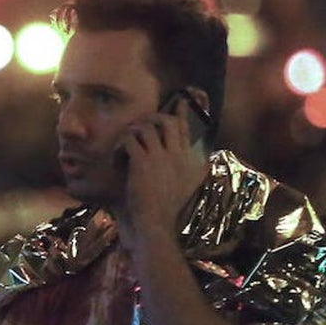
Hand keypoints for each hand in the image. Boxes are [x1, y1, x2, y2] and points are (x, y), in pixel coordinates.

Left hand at [115, 100, 208, 245]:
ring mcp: (159, 157)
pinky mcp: (141, 161)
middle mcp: (175, 154)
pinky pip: (129, 140)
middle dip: (151, 119)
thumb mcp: (190, 188)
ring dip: (132, 132)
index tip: (180, 101)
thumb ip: (198, 173)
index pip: (184, 130)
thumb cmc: (170, 210)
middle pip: (166, 121)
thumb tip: (207, 162)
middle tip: (140, 126)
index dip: (181, 113)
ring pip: (144, 128)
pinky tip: (118, 157)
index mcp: (187, 160)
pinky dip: (120, 146)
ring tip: (125, 143)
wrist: (157, 223)